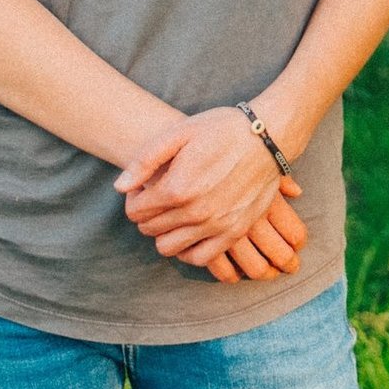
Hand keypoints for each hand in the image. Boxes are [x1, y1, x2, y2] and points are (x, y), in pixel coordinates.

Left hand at [114, 108, 305, 274]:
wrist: (268, 137)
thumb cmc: (221, 129)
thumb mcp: (179, 133)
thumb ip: (145, 160)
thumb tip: (120, 187)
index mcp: (177, 188)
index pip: (135, 212)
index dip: (133, 199)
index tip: (143, 186)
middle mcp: (195, 212)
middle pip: (150, 230)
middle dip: (146, 214)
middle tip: (157, 196)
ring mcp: (216, 226)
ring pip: (170, 248)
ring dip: (164, 234)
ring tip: (172, 214)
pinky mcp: (235, 232)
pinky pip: (202, 259)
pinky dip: (189, 251)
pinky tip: (189, 233)